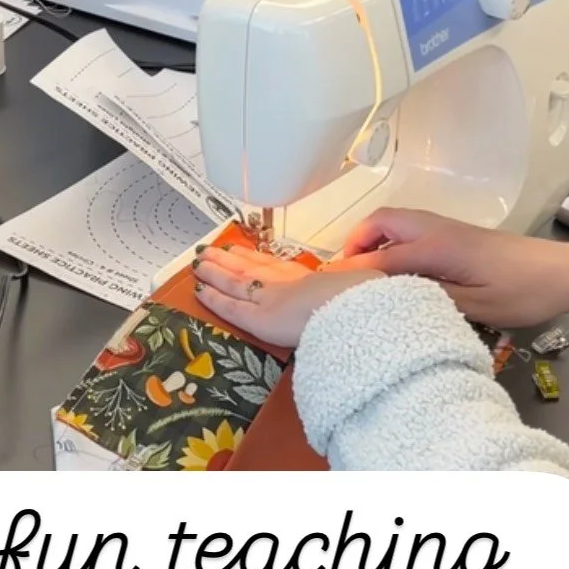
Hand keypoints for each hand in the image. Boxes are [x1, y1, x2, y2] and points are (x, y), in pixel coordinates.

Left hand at [194, 243, 382, 349]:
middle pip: (255, 268)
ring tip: (200, 261)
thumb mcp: (364, 294)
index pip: (281, 268)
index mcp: (315, 280)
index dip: (260, 260)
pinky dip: (214, 297)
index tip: (246, 253)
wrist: (363, 310)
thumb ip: (351, 295)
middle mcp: (290, 284)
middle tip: (213, 251)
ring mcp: (273, 297)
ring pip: (237, 282)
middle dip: (233, 260)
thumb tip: (361, 295)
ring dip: (217, 271)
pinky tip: (199, 290)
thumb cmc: (369, 304)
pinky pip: (231, 307)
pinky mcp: (261, 317)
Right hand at [336, 207, 568, 331]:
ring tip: (364, 275)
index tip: (328, 291)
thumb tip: (385, 295)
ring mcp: (448, 228)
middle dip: (357, 242)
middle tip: (345, 276)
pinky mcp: (458, 236)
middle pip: (382, 221)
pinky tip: (396, 273)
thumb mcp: (474, 305)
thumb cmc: (523, 293)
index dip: (354, 273)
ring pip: (397, 222)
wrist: (564, 273)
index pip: (382, 256)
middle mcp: (437, 229)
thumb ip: (427, 296)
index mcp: (438, 246)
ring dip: (374, 241)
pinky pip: (412, 230)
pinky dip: (392, 243)